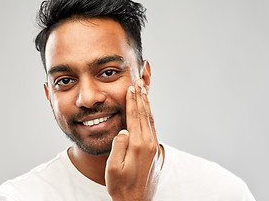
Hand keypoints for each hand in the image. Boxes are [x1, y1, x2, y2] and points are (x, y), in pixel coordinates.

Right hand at [105, 79, 162, 200]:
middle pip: (145, 115)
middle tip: (140, 82)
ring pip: (151, 121)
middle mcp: (149, 145)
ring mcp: (154, 148)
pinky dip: (149, 116)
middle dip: (141, 97)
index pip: (135, 117)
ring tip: (144, 91)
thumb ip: (118, 147)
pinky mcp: (155, 152)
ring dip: (147, 105)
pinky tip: (146, 112)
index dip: (133, 101)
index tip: (132, 88)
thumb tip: (124, 131)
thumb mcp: (113, 168)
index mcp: (138, 146)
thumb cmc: (120, 186)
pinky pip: (152, 129)